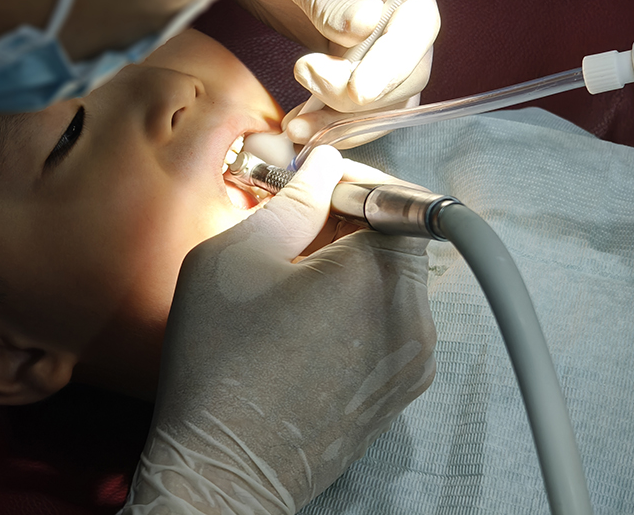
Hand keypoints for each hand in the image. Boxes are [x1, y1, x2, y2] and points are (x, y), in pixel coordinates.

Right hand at [122, 146, 435, 513]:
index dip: (351, 185)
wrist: (226, 468)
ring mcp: (413, 361)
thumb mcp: (236, 258)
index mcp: (377, 276)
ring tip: (291, 283)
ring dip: (350, 269)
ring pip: (390, 284)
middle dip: (347, 225)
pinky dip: (356, 309)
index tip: (312, 184)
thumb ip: (293, 200)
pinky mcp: (400, 390)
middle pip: (394, 243)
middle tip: (292, 229)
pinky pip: (388, 325)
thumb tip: (324, 165)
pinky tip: (305, 325)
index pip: (391, 199)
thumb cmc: (220, 361)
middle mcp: (413, 318)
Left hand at [233, 0, 439, 143]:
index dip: (392, 65)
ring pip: (384, 100)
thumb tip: (366, 25)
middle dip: (357, 93)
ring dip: (342, 119)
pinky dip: (330, 123)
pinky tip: (301, 126)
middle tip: (307, 77)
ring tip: (298, 123)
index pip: (416, 27)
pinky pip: (357, 108)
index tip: (359, 90)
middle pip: (405, 72)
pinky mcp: (354, 68)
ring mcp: (377, 43)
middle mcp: (395, 11)